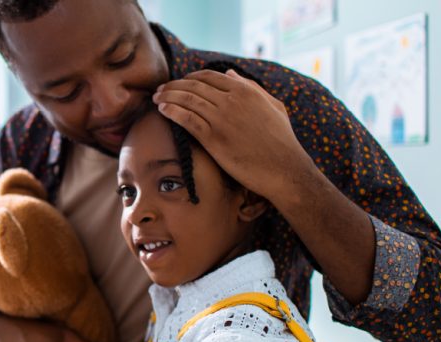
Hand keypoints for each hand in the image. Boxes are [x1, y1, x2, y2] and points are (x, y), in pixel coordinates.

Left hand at [152, 69, 316, 203]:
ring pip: (187, 100)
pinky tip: (162, 110)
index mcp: (245, 90)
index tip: (179, 83)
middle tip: (160, 89)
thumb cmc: (281, 140)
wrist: (283, 168)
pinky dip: (172, 112)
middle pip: (193, 86)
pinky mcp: (214, 138)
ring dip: (168, 96)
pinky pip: (187, 119)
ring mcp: (222, 119)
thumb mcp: (273, 106)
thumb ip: (251, 87)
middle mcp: (231, 100)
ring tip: (157, 98)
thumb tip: (230, 72)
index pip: (208, 76)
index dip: (189, 78)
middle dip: (173, 86)